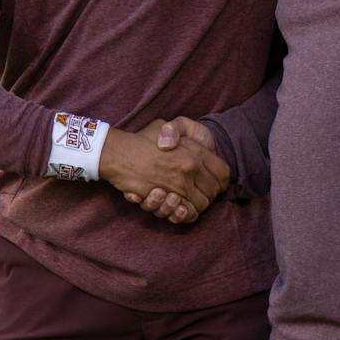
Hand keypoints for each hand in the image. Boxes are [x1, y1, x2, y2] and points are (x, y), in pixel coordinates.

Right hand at [99, 121, 226, 224]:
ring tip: (183, 199)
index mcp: (194, 151)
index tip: (214, 183)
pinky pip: (185, 213)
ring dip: (195, 205)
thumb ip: (178, 131)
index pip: (223, 173)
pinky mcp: (165, 198)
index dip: (221, 181)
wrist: (116, 152)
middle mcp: (189, 168)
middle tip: (198, 192)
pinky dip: (183, 214)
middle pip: (214, 192)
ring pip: (201, 205)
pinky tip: (177, 207)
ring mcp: (177, 184)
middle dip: (208, 195)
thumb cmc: (140, 139)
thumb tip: (186, 144)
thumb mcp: (163, 125)